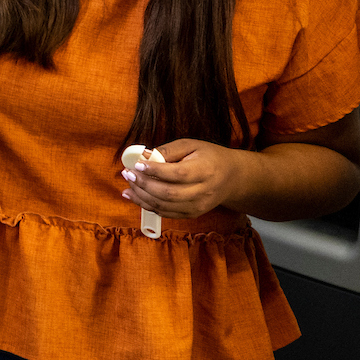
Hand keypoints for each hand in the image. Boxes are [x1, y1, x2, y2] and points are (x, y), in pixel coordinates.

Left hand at [122, 140, 252, 218]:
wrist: (231, 177)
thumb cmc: (209, 157)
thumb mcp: (192, 145)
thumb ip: (168, 150)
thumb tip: (143, 156)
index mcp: (205, 170)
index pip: (178, 174)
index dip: (155, 170)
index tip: (138, 163)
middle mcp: (203, 192)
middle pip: (168, 193)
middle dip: (144, 184)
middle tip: (128, 173)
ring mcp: (198, 206)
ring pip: (164, 206)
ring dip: (141, 196)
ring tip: (127, 184)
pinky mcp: (192, 214)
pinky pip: (165, 213)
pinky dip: (147, 205)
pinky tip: (134, 196)